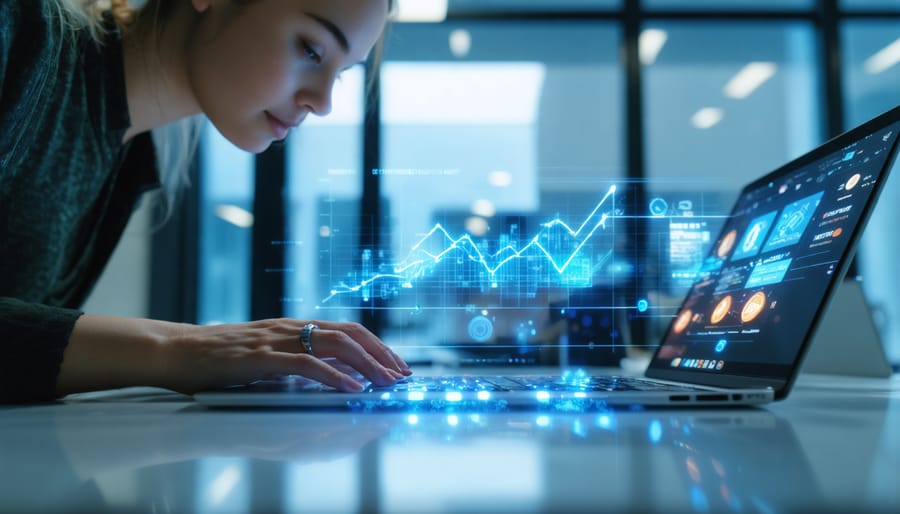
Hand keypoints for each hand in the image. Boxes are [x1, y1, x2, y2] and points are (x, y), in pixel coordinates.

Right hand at [58, 315, 411, 395]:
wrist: (178, 351)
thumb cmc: (219, 358)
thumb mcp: (264, 355)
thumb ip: (293, 360)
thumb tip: (327, 375)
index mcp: (292, 326)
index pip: (345, 329)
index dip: (375, 344)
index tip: (396, 363)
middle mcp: (290, 328)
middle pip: (348, 333)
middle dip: (380, 354)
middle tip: (401, 376)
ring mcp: (277, 340)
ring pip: (334, 344)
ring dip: (365, 364)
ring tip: (385, 383)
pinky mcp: (262, 357)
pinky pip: (306, 364)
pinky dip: (333, 376)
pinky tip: (351, 390)